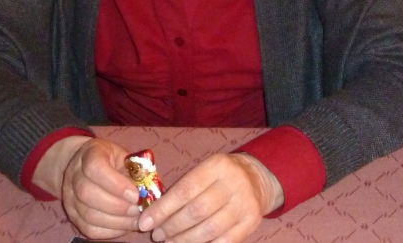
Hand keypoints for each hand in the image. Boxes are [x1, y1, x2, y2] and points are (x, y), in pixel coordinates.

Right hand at [50, 137, 140, 239]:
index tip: (135, 194)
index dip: (116, 184)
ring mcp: (69, 197)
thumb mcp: (124, 157)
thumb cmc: (111, 161)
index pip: (95, 168)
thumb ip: (136, 171)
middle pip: (88, 194)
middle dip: (117, 206)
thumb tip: (151, 192)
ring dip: (115, 221)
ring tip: (135, 220)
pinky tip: (124, 227)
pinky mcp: (72, 215)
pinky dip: (109, 232)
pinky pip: (88, 229)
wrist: (84, 166)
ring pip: (87, 215)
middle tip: (137, 210)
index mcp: (90, 155)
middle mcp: (74, 175)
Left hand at [138, 153, 283, 242]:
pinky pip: (224, 241)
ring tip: (169, 242)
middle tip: (157, 235)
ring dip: (184, 240)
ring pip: (209, 230)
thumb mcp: (204, 171)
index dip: (162, 209)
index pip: (184, 190)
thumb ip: (182, 189)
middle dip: (171, 227)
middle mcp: (234, 183)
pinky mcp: (252, 222)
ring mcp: (245, 204)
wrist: (257, 180)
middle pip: (196, 211)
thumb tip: (152, 214)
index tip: (145, 222)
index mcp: (217, 166)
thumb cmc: (219, 177)